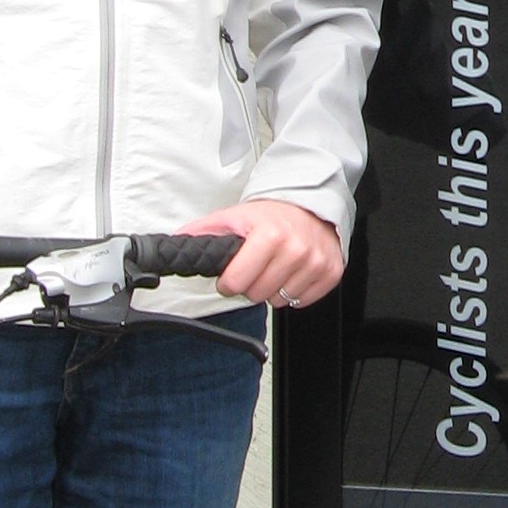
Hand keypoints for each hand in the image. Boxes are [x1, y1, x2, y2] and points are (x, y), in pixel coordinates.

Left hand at [192, 199, 346, 309]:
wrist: (310, 206)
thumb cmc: (271, 214)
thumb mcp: (234, 217)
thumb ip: (204, 231)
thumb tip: (177, 241)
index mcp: (269, 235)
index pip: (236, 283)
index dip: (228, 282)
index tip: (232, 274)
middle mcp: (295, 249)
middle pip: (257, 295)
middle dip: (251, 285)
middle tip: (256, 268)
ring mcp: (315, 262)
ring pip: (280, 300)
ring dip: (274, 289)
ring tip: (275, 268)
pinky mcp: (331, 272)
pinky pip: (303, 301)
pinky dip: (295, 292)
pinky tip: (292, 273)